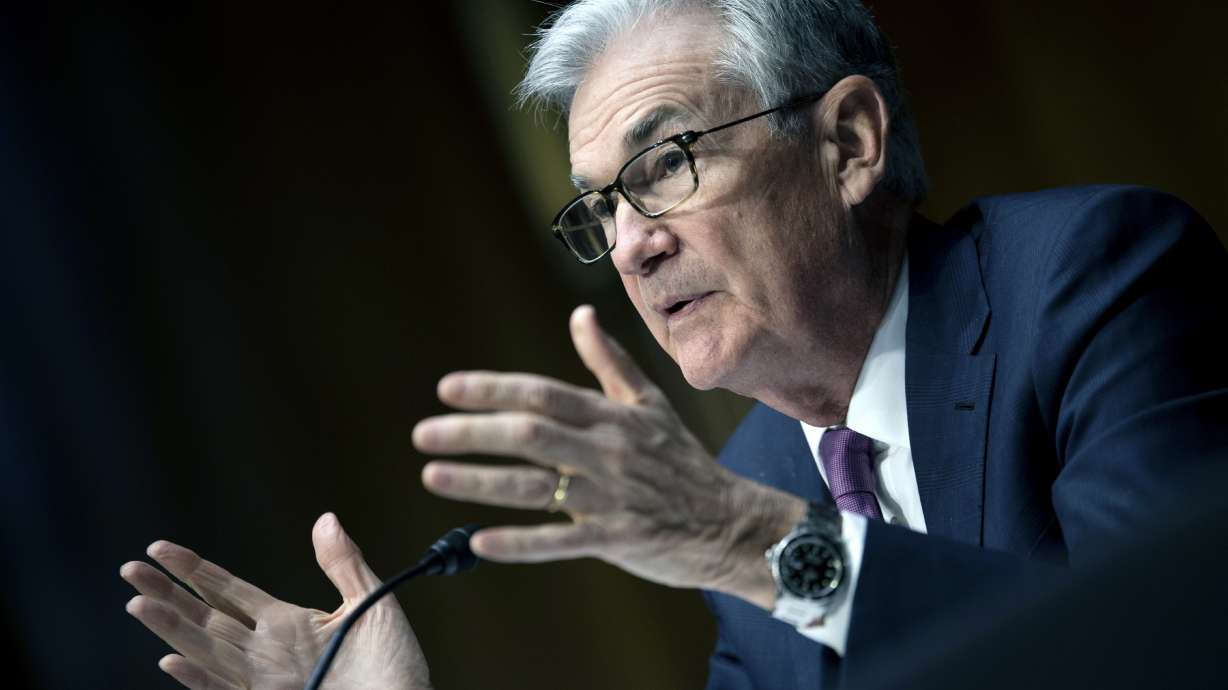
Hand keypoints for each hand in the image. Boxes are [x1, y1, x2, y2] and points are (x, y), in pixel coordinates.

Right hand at [121, 513, 430, 689]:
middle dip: (168, 594)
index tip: (160, 548)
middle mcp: (266, 652)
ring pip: (206, 651)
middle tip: (130, 568)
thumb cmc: (394, 667)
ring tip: (137, 603)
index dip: (195, 570)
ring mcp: (265, 682)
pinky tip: (171, 661)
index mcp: (287, 625)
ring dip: (171, 628)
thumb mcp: (373, 605)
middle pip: (205, 618)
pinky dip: (199, 679)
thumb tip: (325, 518)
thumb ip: (344, 564)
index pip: (229, 591)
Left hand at [414, 306, 805, 607]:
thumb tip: (580, 313)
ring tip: (433, 475)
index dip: (493, 389)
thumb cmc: (682, 461)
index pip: (543, 394)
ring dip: (480, 481)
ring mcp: (612, 497)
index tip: (448, 389)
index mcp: (612, 416)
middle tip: (424, 434)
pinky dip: (519, 543)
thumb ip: (608, 361)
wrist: (730, 521)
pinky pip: (560, 542)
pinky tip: (479, 543)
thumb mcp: (649, 403)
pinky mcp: (617, 539)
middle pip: (531, 434)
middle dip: (473, 432)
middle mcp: (608, 451)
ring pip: (536, 487)